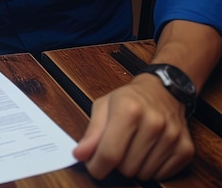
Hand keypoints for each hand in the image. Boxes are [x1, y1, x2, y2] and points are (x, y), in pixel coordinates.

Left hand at [73, 74, 194, 179]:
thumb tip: (80, 155)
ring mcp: (172, 137)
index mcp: (128, 109)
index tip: (93, 166)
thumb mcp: (104, 106)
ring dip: (134, 166)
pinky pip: (161, 176)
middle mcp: (153, 122)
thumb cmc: (129, 99)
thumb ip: (92, 132)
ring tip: (134, 145)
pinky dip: (151, 168)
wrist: (162, 90)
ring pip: (143, 174)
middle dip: (117, 162)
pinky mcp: (185, 149)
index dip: (97, 166)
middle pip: (126, 167)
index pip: (109, 153)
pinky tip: (149, 150)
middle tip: (118, 145)